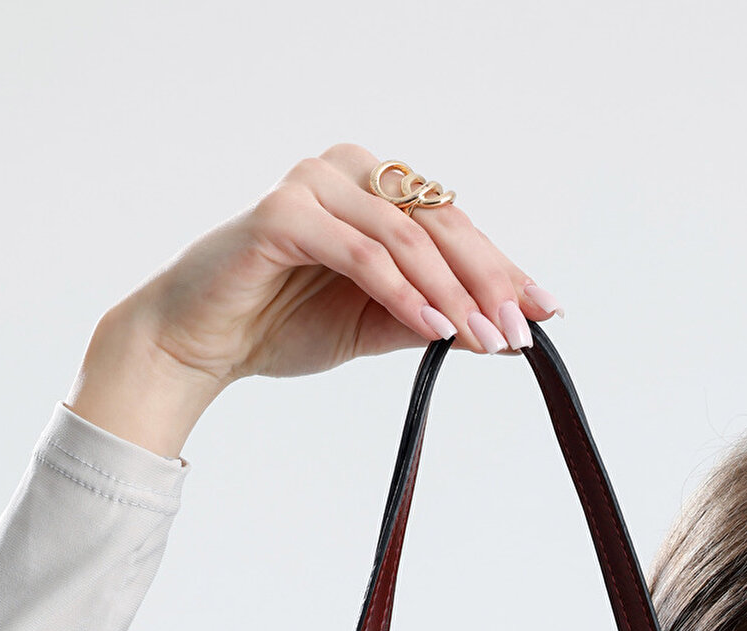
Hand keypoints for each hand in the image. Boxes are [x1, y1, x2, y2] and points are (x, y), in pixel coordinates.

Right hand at [67, 143, 561, 455]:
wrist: (201, 343)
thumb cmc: (279, 325)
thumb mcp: (373, 326)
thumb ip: (431, 319)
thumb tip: (501, 331)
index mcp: (374, 189)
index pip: (453, 226)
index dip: (503, 269)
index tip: (545, 313)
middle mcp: (348, 172)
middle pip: (440, 223)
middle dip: (488, 281)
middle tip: (520, 331)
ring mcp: (314, 186)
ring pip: (406, 237)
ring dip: (452, 292)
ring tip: (484, 340)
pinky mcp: (284, 214)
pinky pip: (361, 253)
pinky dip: (403, 293)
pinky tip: (435, 329)